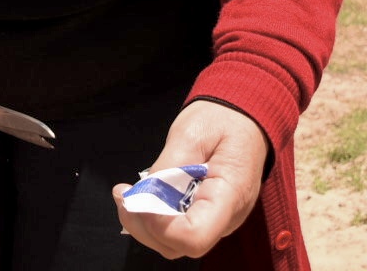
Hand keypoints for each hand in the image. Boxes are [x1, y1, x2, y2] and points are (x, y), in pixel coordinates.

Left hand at [111, 99, 268, 259]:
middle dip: (144, 225)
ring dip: (143, 223)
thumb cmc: (222, 121)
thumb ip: (168, 166)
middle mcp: (225, 219)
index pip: (194, 236)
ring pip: (172, 244)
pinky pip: (175, 230)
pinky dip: (152, 218)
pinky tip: (141, 195)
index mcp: (229, 196)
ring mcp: (215, 222)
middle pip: (178, 245)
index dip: (160, 225)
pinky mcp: (204, 217)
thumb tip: (143, 195)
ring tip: (126, 193)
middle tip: (122, 193)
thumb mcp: (192, 133)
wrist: (244, 120)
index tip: (140, 196)